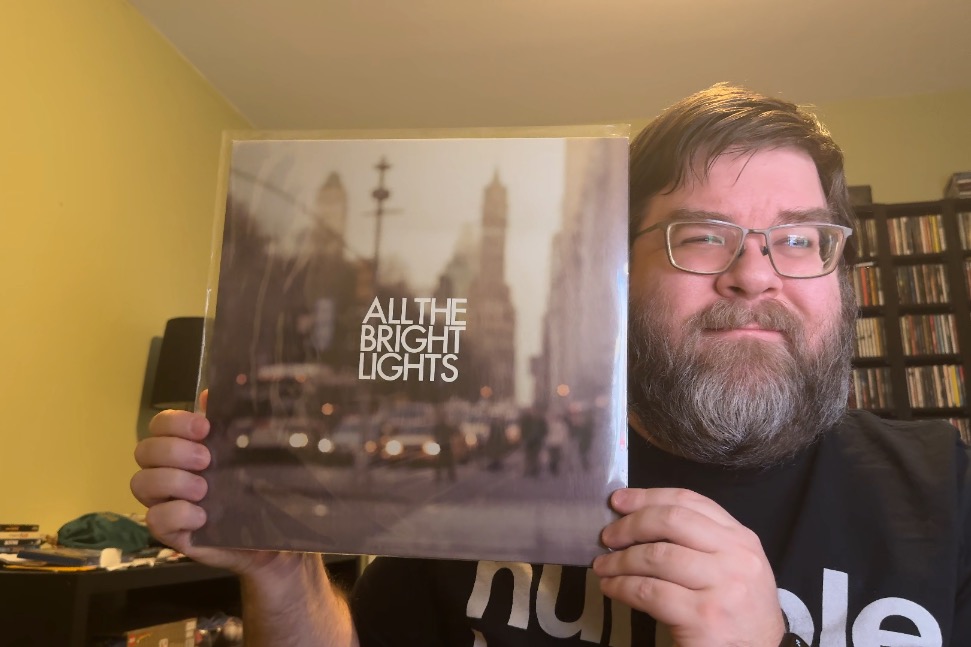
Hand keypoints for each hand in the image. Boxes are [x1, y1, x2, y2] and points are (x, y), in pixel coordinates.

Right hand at [131, 390, 304, 577]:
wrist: (273, 537)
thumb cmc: (259, 491)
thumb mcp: (252, 455)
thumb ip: (234, 426)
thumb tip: (213, 394)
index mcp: (185, 448)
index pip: (159, 425)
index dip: (175, 422)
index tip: (205, 428)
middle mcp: (169, 472)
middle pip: (144, 450)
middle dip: (173, 450)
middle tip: (206, 459)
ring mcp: (166, 502)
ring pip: (141, 483)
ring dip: (173, 481)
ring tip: (204, 489)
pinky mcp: (171, 532)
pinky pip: (154, 520)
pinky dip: (177, 513)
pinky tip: (202, 515)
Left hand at [592, 488, 784, 646]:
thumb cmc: (738, 610)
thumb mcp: (732, 565)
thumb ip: (697, 540)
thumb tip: (637, 520)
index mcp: (741, 538)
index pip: (689, 501)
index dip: (647, 496)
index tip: (619, 500)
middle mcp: (736, 558)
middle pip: (671, 521)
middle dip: (631, 525)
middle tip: (608, 537)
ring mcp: (722, 587)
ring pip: (656, 556)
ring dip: (620, 560)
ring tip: (603, 567)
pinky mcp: (703, 618)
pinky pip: (649, 592)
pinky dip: (622, 587)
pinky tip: (612, 588)